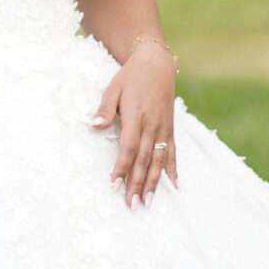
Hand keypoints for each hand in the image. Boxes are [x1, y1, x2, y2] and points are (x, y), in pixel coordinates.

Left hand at [89, 40, 178, 207]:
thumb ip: (105, 109)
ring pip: (159, 160)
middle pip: (144, 159)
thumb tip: (93, 126)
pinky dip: (173, 168)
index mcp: (136, 117)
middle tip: (131, 204)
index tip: (114, 184)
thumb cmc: (130, 76)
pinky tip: (175, 184)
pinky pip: (173, 151)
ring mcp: (163, 128)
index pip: (128, 148)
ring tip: (148, 202)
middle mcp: (152, 125)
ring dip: (154, 182)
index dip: (122, 167)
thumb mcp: (113, 88)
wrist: (156, 63)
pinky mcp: (170, 128)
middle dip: (137, 183)